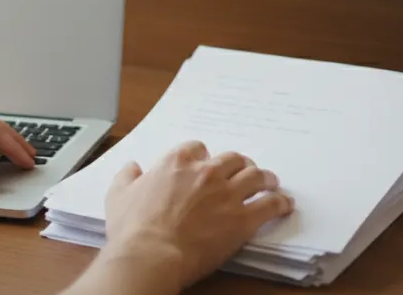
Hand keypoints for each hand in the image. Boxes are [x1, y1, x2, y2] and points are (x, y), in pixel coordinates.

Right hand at [101, 141, 292, 289]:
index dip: (203, 157)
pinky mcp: (242, 218)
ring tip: (270, 183)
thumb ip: (126, 177)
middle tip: (243, 172)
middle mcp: (205, 172)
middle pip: (232, 159)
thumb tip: (132, 167)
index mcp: (176, 163)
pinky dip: (279, 202)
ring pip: (255, 176)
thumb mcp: (118, 196)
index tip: (205, 164)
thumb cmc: (133, 229)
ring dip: (264, 178)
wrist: (151, 254)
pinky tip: (284, 204)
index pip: (197, 148)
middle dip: (239, 164)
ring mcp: (227, 194)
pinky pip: (270, 204)